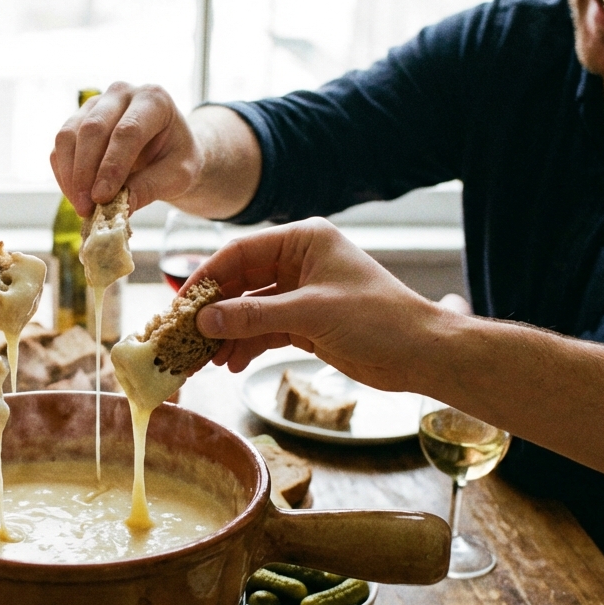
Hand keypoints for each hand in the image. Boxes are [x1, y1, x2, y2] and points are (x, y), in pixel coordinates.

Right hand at [51, 82, 202, 216]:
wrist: (167, 149)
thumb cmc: (176, 159)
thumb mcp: (178, 176)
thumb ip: (151, 188)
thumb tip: (120, 208)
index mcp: (154, 100)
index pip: (128, 131)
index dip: (112, 166)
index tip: (102, 198)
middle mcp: (121, 94)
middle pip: (93, 128)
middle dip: (86, 173)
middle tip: (86, 208)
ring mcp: (95, 104)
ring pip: (69, 135)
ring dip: (71, 175)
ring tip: (81, 207)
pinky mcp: (77, 120)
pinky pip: (60, 147)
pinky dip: (64, 174)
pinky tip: (75, 197)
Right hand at [190, 218, 449, 390]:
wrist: (421, 353)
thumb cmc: (378, 319)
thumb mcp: (311, 313)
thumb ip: (255, 316)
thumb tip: (206, 320)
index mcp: (304, 241)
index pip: (241, 252)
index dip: (209, 276)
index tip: (182, 302)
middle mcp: (299, 262)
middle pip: (241, 282)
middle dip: (216, 310)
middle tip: (188, 335)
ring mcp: (302, 294)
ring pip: (251, 310)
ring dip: (230, 333)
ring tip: (208, 358)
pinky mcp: (307, 323)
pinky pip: (265, 330)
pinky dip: (248, 345)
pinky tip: (232, 363)